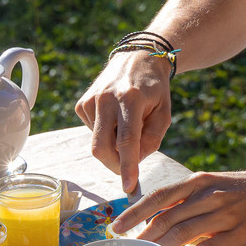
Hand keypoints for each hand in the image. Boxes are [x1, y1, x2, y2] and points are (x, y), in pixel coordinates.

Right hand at [74, 50, 173, 194]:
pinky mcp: (82, 103)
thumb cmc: (154, 89)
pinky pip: (92, 132)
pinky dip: (105, 134)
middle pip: (101, 147)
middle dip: (114, 166)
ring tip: (127, 126)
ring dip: (113, 146)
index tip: (129, 187)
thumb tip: (133, 162)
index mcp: (131, 99)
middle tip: (128, 171)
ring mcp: (91, 100)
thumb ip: (152, 140)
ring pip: (97, 142)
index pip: (127, 140)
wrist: (137, 58)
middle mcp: (106, 98)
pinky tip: (114, 118)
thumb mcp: (164, 113)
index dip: (128, 167)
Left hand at [113, 165, 245, 245]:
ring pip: (184, 232)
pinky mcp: (240, 233)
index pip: (159, 196)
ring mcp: (225, 214)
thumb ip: (188, 198)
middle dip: (142, 235)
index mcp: (200, 180)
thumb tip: (158, 217)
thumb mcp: (215, 183)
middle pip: (167, 216)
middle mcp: (209, 194)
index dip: (135, 212)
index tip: (117, 226)